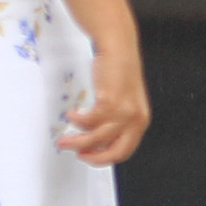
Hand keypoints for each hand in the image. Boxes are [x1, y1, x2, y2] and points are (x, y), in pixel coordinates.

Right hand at [58, 40, 149, 165]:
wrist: (119, 47)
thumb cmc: (120, 71)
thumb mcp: (126, 101)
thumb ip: (117, 121)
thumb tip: (97, 140)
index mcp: (140, 121)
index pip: (124, 151)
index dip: (105, 158)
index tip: (90, 156)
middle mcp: (135, 120)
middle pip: (113, 151)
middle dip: (92, 157)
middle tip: (78, 155)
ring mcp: (123, 112)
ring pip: (96, 138)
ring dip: (76, 141)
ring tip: (65, 140)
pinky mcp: (110, 102)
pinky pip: (88, 121)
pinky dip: (77, 121)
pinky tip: (72, 115)